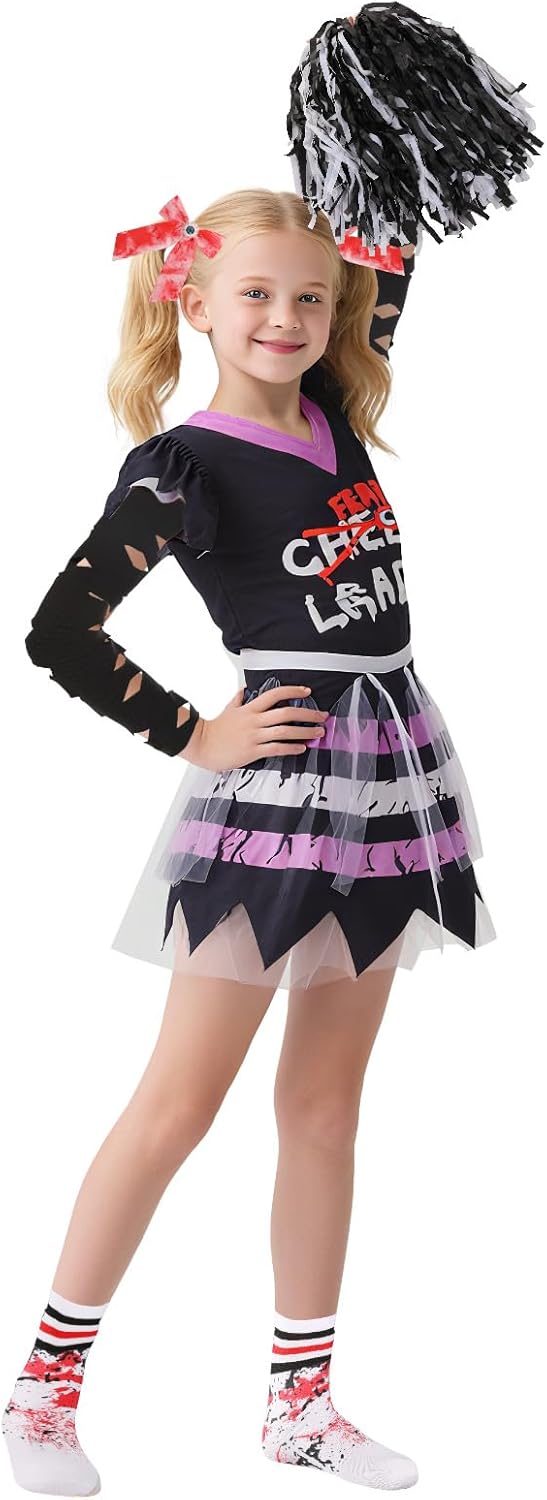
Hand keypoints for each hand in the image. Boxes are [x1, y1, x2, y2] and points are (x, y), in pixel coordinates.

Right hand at [179, 683, 328, 771]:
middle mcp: (254, 720)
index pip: (275, 694)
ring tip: (318, 733)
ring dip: (305, 732)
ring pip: (285, 731)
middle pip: (286, 712)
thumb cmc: (214, 729)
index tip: (307, 691)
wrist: (201, 744)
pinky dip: (291, 747)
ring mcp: (254, 736)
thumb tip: (243, 690)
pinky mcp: (252, 751)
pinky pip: (276, 748)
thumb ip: (238, 700)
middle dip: (307, 714)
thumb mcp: (228, 710)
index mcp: (250, 708)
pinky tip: (301, 748)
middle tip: (321, 716)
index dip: (293, 691)